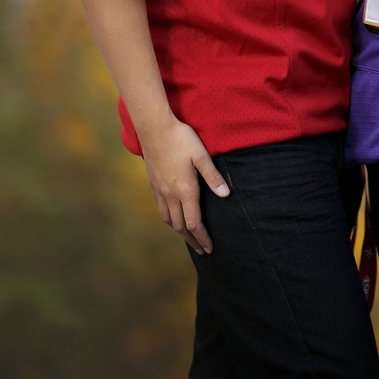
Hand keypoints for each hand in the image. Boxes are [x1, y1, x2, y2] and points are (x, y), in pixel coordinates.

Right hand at [139, 114, 229, 254]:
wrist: (154, 128)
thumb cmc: (181, 139)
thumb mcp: (202, 156)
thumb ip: (213, 177)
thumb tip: (226, 195)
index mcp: (185, 191)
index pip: (194, 224)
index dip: (202, 238)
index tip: (210, 248)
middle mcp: (170, 195)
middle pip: (181, 226)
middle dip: (192, 240)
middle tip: (202, 250)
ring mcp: (160, 190)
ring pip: (168, 219)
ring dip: (180, 231)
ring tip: (189, 237)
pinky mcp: (153, 183)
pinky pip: (161, 208)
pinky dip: (169, 219)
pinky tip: (173, 216)